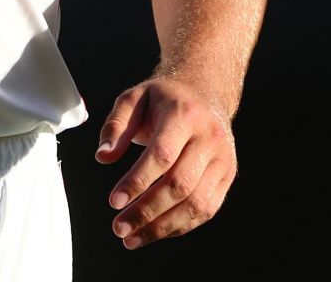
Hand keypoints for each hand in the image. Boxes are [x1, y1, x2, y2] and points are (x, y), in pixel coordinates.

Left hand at [93, 73, 237, 248]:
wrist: (205, 92)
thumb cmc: (164, 98)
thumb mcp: (134, 98)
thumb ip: (116, 125)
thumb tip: (103, 156)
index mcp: (184, 114)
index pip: (162, 154)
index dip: (137, 181)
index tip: (114, 201)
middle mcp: (209, 137)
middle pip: (179, 184)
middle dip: (146, 211)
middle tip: (119, 227)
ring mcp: (223, 159)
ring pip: (196, 203)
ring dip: (162, 227)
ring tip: (132, 238)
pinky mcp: (227, 176)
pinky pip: (206, 209)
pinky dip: (179, 226)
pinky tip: (154, 231)